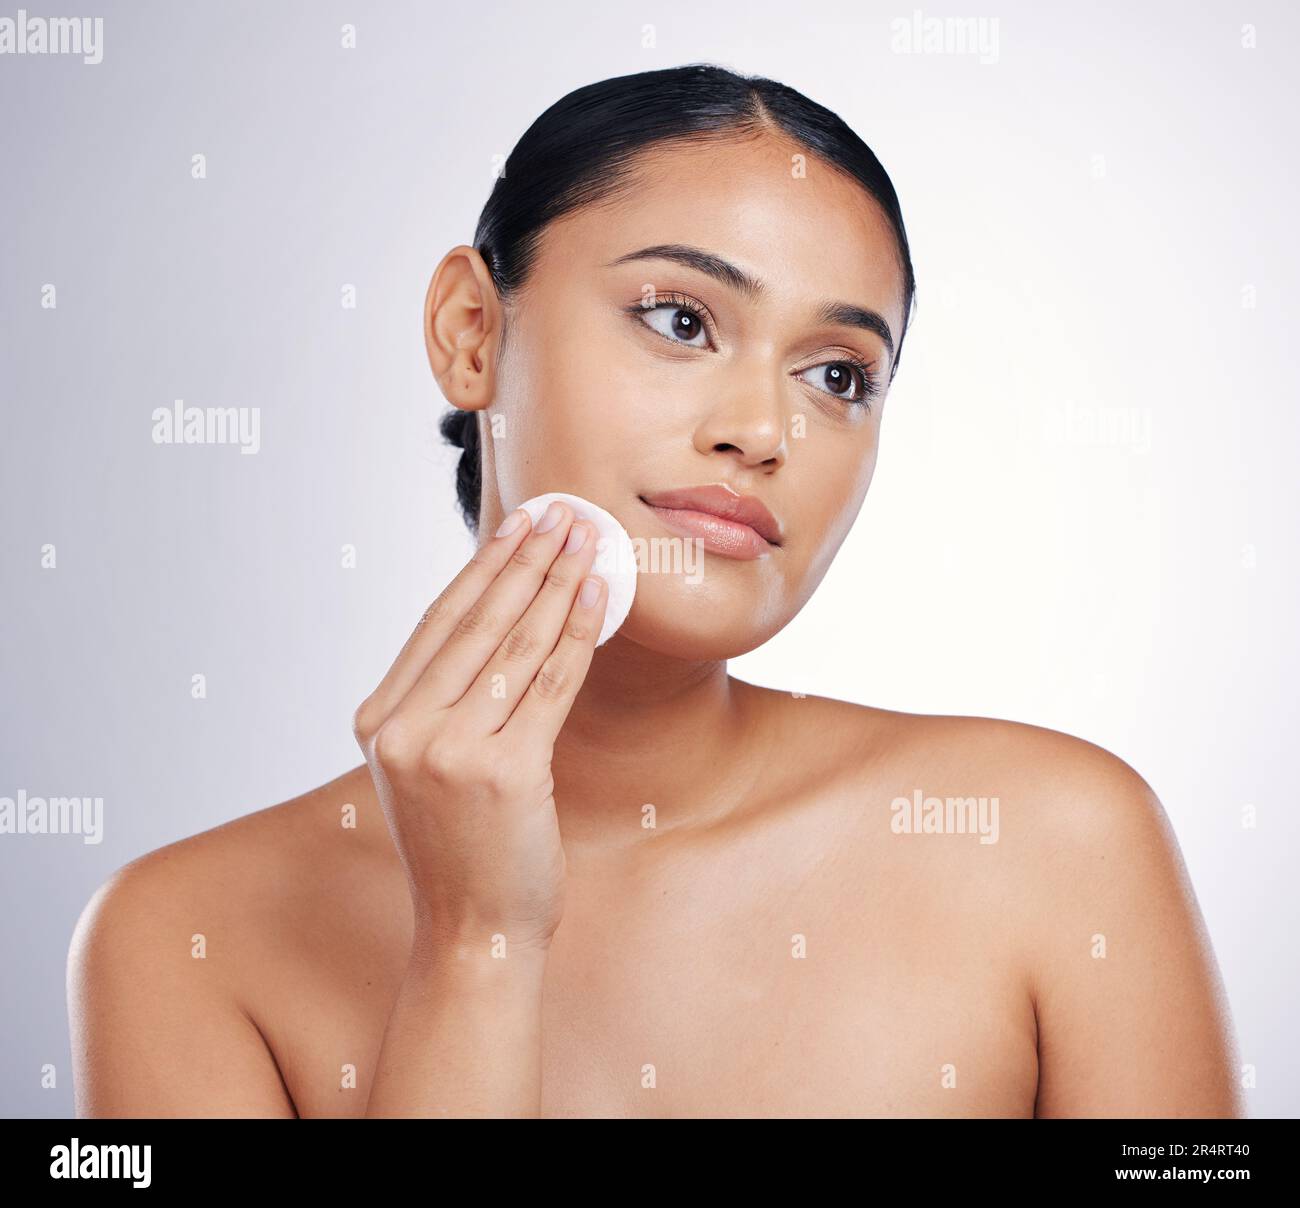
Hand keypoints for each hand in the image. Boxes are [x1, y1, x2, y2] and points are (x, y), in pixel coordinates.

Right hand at [353, 500, 607, 954]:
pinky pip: (550, 685)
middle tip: (561, 514)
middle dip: (525, 561)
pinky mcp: (503, 771)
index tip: (516, 525)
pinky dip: (578, 634)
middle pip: (476, 624)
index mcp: (377, 720)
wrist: (474, 929)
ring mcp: (449, 751)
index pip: (437, 624)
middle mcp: (402, 730)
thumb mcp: (430, 763)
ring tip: (587, 540)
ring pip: (516, 646)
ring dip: (556, 583)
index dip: (482, 568)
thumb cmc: (463, 843)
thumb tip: (502, 612)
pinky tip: (597, 595)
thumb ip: (444, 698)